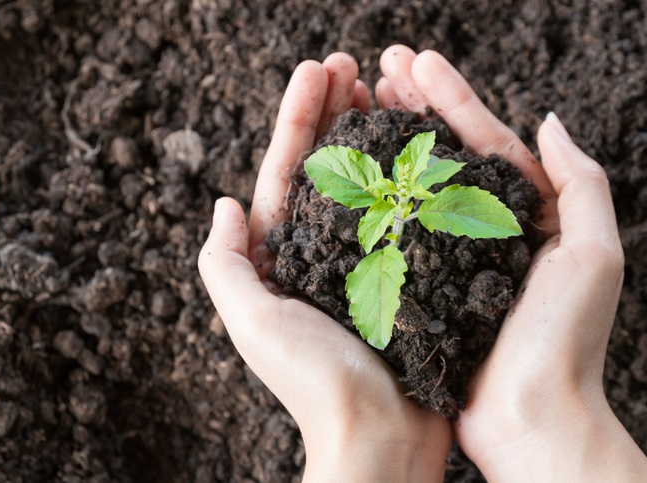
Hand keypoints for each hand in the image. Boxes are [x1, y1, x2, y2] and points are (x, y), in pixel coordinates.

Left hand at [199, 53, 450, 481]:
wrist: (382, 437)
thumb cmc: (317, 384)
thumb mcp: (254, 323)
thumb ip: (227, 264)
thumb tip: (224, 203)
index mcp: (283, 257)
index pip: (286, 171)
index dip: (298, 118)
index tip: (317, 70)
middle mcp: (323, 252)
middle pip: (326, 167)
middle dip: (335, 113)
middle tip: (352, 64)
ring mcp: (368, 259)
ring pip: (369, 181)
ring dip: (373, 132)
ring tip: (384, 87)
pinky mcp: (407, 273)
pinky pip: (406, 211)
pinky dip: (410, 174)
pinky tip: (423, 142)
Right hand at [377, 45, 646, 480]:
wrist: (528, 418)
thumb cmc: (565, 341)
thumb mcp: (593, 255)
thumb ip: (579, 183)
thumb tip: (547, 121)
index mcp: (526, 213)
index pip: (483, 138)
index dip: (448, 95)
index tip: (412, 59)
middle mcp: (484, 228)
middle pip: (443, 152)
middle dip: (411, 105)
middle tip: (375, 68)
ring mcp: (448, 254)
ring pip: (413, 184)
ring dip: (388, 140)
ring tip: (358, 102)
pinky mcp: (422, 283)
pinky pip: (395, 229)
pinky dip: (374, 196)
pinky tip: (349, 172)